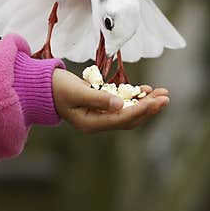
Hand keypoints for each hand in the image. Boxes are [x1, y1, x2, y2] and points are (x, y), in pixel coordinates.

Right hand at [51, 69, 169, 132]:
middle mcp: (97, 123)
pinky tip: (146, 90)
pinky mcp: (101, 106)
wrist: (42, 86)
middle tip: (166, 97)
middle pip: (129, 118)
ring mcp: (99, 115)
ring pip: (128, 112)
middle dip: (149, 108)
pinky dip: (134, 97)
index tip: (157, 101)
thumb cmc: (56, 88)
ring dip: (145, 103)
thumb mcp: (76, 91)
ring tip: (162, 93)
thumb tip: (121, 105)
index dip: (141, 109)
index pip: (122, 119)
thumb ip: (98, 98)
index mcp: (91, 124)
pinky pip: (122, 104)